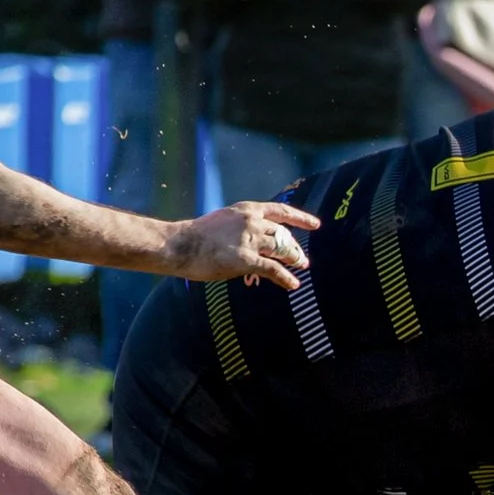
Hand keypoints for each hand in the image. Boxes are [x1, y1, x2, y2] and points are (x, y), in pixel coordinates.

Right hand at [174, 201, 321, 290]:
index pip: (281, 211)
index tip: (315, 225)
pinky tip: (293, 284)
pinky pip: (273, 270)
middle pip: (282, 235)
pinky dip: (285, 278)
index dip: (300, 218)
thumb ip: (243, 227)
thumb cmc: (196, 236)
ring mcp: (249, 239)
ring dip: (293, 260)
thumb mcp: (223, 221)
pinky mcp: (245, 259)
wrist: (178, 244)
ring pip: (281, 250)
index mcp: (246, 210)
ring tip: (301, 267)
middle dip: (294, 248)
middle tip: (303, 260)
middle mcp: (251, 221)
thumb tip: (259, 239)